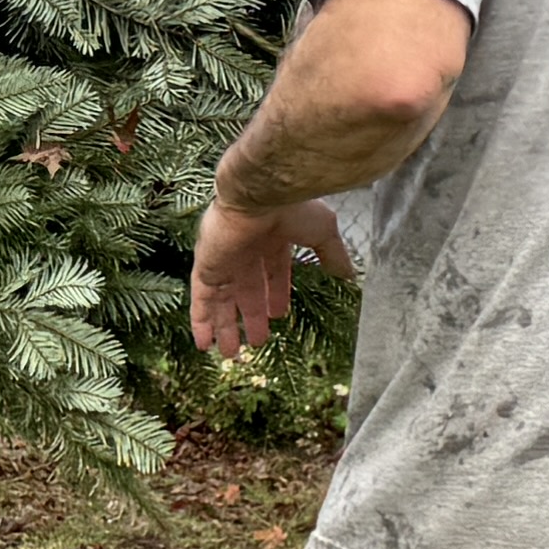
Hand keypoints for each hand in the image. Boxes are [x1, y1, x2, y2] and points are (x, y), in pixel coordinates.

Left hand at [191, 194, 341, 358]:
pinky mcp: (205, 267)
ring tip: (231, 355)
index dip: (275, 294)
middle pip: (246, 290)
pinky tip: (204, 344)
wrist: (261, 193)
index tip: (278, 315)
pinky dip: (201, 322)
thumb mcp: (323, 233)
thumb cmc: (292, 207)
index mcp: (271, 238)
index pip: (272, 272)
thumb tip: (349, 276)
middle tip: (258, 341)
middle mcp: (245, 249)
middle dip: (251, 316)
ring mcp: (223, 259)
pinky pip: (200, 300)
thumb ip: (333, 255)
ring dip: (226, 327)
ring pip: (222, 300)